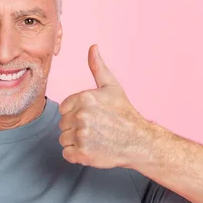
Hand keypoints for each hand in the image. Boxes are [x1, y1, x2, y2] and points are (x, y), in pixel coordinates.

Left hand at [58, 44, 152, 168]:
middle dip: (76, 127)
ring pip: (64, 139)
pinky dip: (76, 155)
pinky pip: (67, 154)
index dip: (76, 113)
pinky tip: (92, 149)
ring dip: (76, 141)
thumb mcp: (112, 87)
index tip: (92, 117)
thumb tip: (93, 47)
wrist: (139, 141)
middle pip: (63, 124)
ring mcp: (81, 135)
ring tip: (94, 139)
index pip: (64, 108)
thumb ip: (98, 67)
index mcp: (84, 97)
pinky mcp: (82, 154)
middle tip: (96, 129)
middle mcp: (80, 115)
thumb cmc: (124, 114)